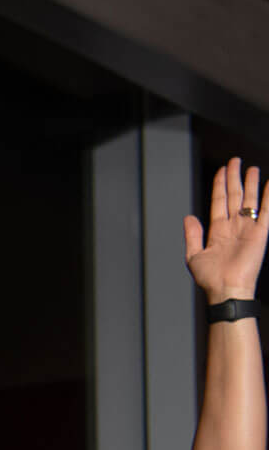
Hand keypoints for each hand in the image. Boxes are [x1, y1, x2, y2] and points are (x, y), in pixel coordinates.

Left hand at [185, 157, 267, 305]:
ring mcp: (247, 228)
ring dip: (251, 183)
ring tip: (252, 168)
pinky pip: (266, 210)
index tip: (222, 170)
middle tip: (235, 160)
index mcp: (218, 230)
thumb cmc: (209, 278)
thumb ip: (192, 235)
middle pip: (234, 196)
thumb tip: (188, 216)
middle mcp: (233, 226)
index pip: (219, 201)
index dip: (220, 185)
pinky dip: (268, 196)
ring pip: (249, 199)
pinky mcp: (260, 233)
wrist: (226, 289)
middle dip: (234, 178)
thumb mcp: (194, 255)